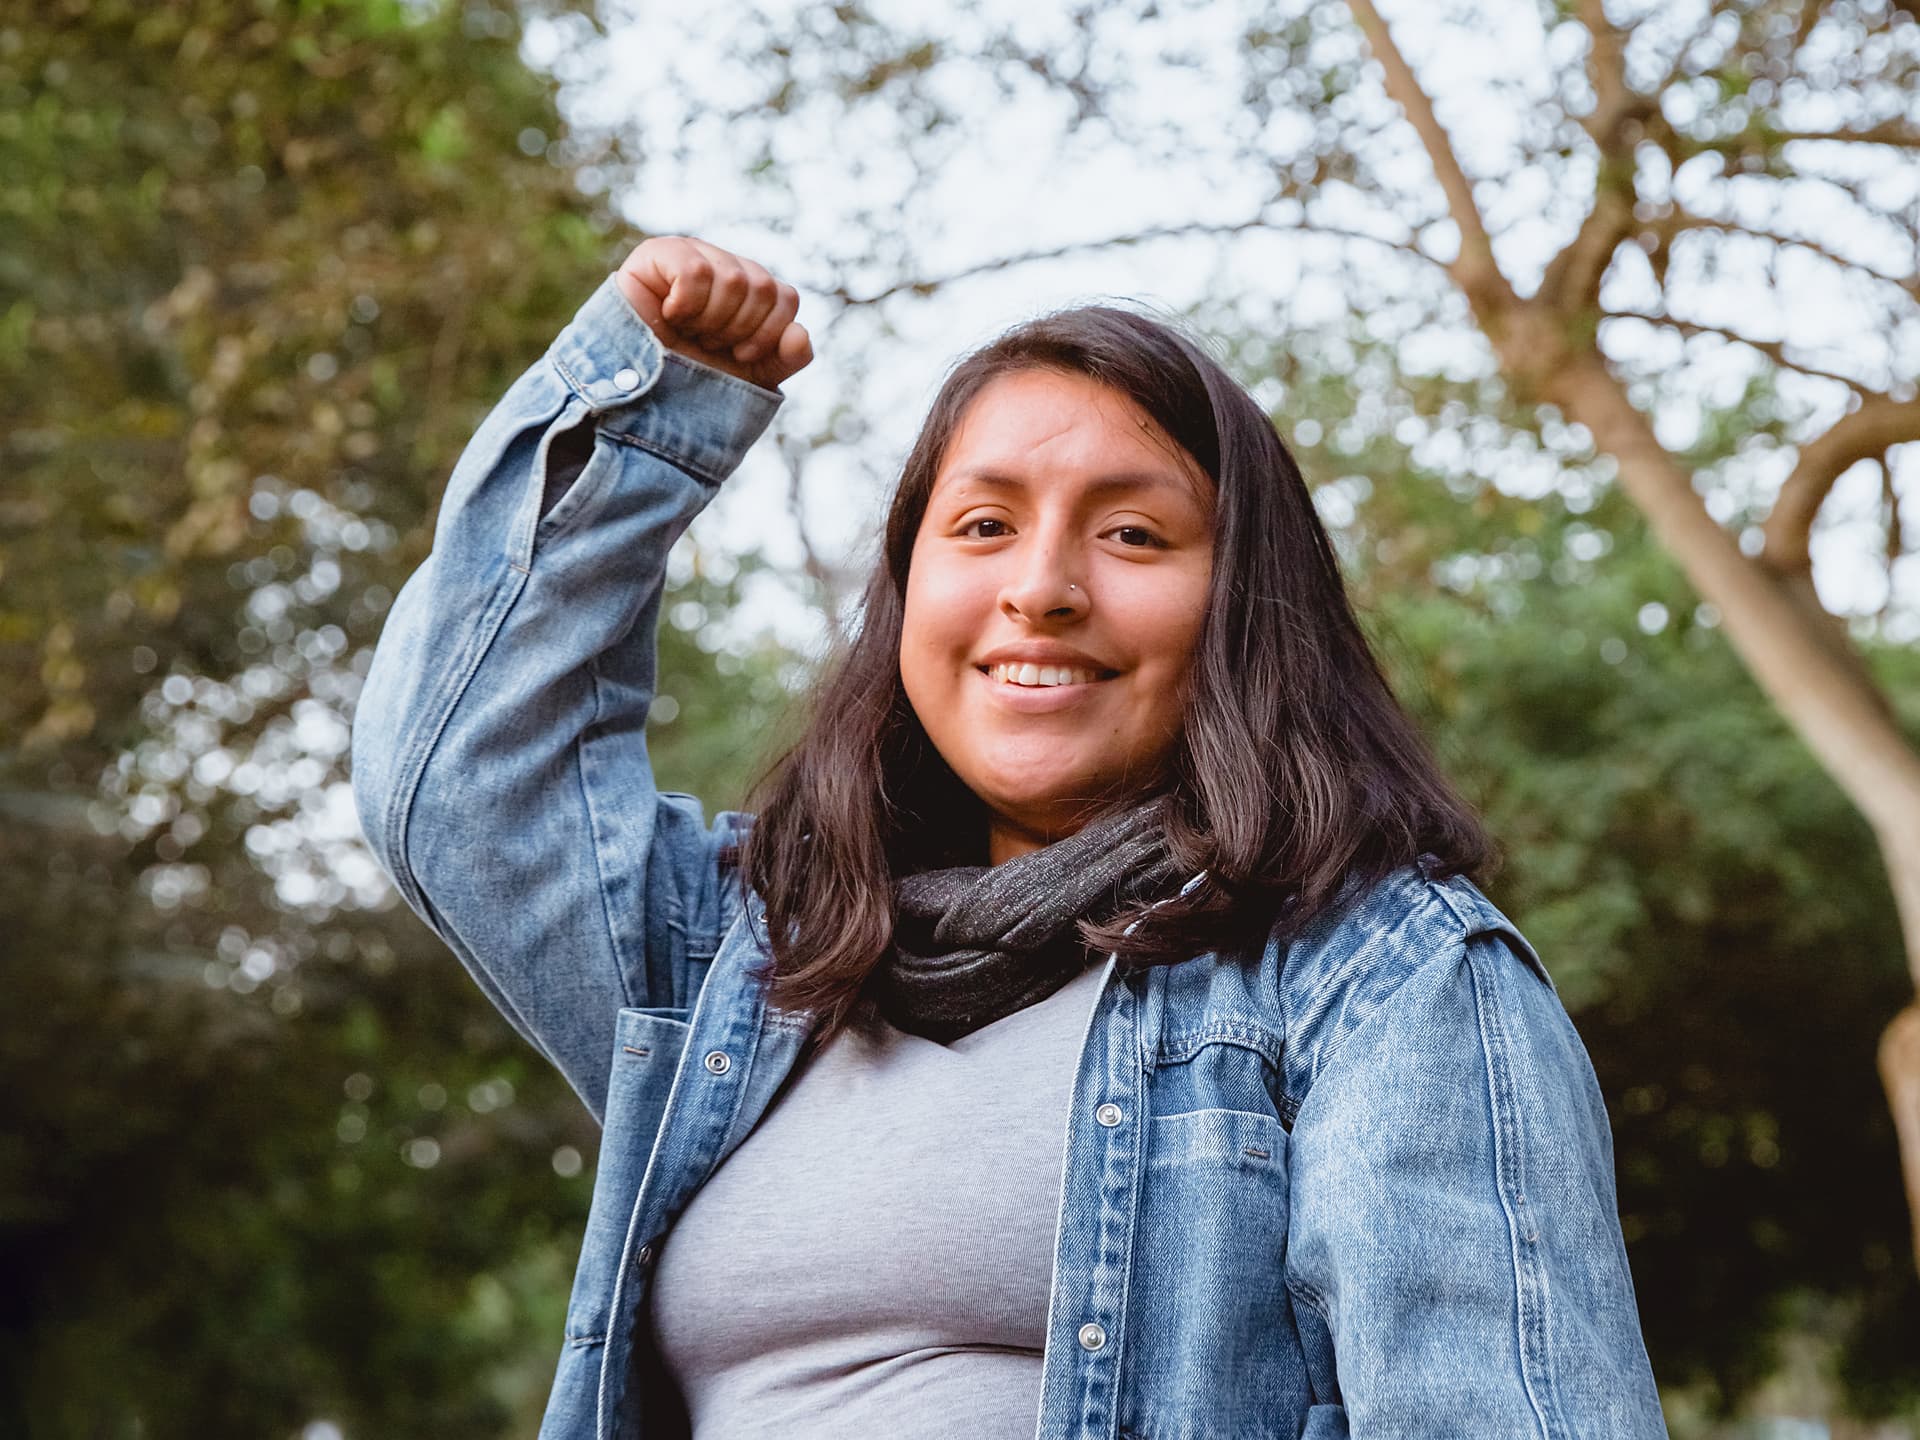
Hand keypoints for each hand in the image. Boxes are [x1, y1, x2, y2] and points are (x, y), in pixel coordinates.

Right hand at [612, 236, 812, 391]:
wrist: (642, 392)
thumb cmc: (696, 379)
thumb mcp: (753, 376)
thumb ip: (788, 357)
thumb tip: (800, 332)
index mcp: (750, 287)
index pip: (785, 297)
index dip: (768, 333)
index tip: (739, 353)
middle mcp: (724, 264)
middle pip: (762, 286)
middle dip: (737, 329)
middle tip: (707, 341)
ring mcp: (692, 254)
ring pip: (733, 279)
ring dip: (711, 320)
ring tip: (688, 330)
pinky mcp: (658, 253)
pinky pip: (695, 270)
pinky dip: (686, 304)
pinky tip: (669, 315)